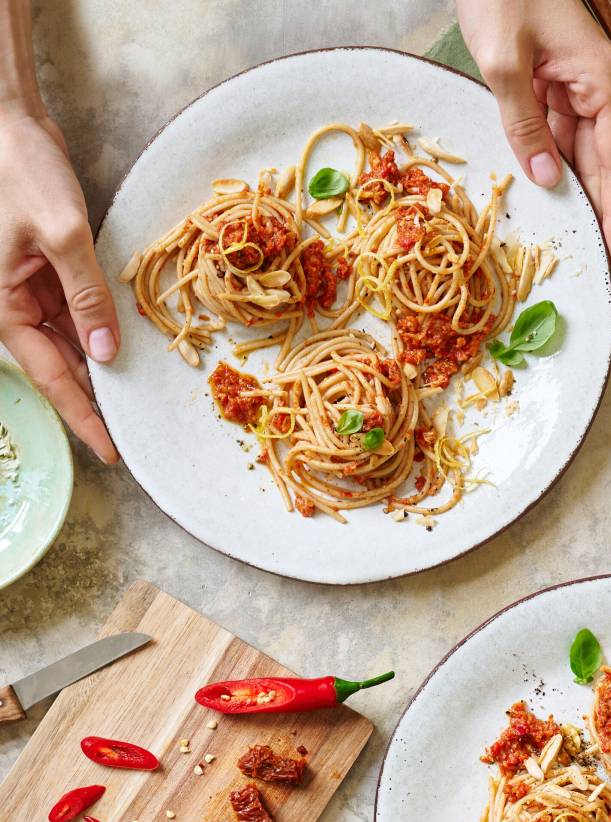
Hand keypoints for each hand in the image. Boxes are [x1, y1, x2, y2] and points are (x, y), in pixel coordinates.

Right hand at [0, 110, 119, 460]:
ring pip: (73, 343)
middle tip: (133, 434)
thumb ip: (86, 296)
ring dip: (103, 366)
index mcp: (4, 309)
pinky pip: (77, 313)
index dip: (84, 418)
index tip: (111, 452)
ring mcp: (32, 291)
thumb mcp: (61, 234)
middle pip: (63, 368)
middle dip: (96, 399)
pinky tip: (126, 346)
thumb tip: (105, 353)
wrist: (9, 122)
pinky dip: (100, 329)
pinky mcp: (50, 271)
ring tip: (138, 398)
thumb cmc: (20, 170)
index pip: (52, 379)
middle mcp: (15, 307)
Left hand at [457, 0, 610, 268]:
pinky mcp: (550, 84)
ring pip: (578, 153)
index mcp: (599, 82)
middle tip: (597, 261)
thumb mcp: (505, 64)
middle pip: (603, 165)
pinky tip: (545, 196)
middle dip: (600, 213)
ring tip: (570, 239)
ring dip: (574, 194)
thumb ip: (524, 126)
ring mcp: (573, 86)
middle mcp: (595, 87)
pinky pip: (555, 135)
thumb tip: (549, 180)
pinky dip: (549, 165)